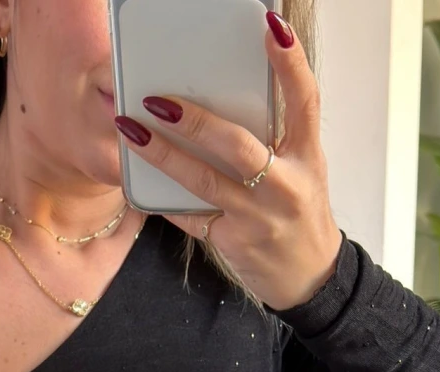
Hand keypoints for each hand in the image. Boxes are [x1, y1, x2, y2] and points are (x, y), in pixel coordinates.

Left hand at [113, 8, 342, 311]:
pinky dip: (162, 197)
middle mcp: (285, 185)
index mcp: (307, 155)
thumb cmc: (297, 210)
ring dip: (163, 154)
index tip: (273, 28)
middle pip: (238, 146)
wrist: (308, 275)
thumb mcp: (301, 167)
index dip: (291, 64)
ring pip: (204, 181)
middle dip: (196, 121)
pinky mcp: (234, 240)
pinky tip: (135, 178)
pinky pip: (190, 216)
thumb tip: (220, 96)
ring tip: (131, 129)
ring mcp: (258, 216)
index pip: (305, 101)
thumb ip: (273, 134)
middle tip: (159, 100)